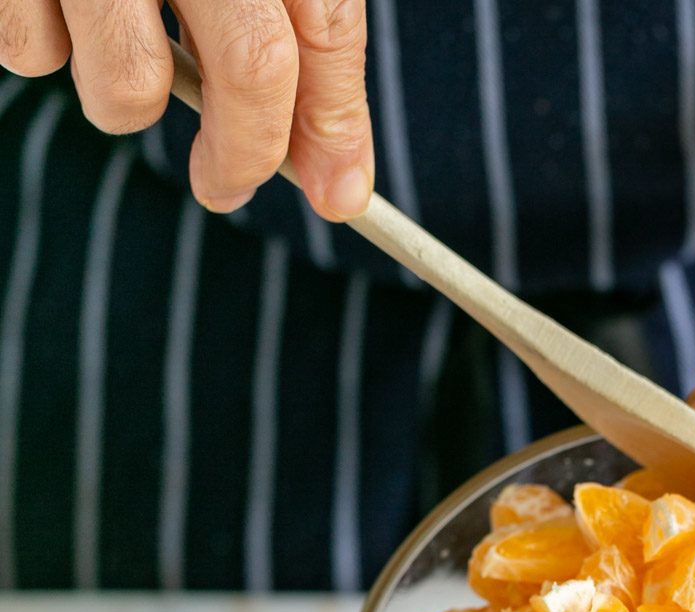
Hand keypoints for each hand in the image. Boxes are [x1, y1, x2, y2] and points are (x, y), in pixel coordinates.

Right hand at [0, 0, 372, 219]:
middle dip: (248, 156)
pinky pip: (35, 50)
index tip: (340, 192)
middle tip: (227, 187)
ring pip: (132, 87)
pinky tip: (58, 2)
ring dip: (128, 103)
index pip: (326, 24)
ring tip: (121, 54)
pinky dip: (47, 47)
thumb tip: (336, 173)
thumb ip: (296, 31)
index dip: (337, 122)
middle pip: (252, 68)